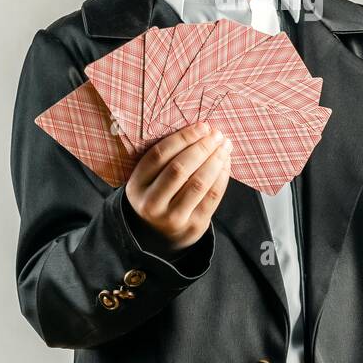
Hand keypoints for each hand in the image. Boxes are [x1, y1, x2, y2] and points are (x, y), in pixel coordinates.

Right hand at [125, 121, 232, 255]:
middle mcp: (152, 203)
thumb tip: (200, 130)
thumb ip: (165, 159)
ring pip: (198, 183)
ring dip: (215, 160)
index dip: (183, 138)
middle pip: (179, 168)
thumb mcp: (149, 180)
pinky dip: (222, 176)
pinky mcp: (194, 226)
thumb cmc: (158, 195)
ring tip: (224, 146)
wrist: (160, 235)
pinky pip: (212, 196)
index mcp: (136, 186)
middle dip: (202, 147)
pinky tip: (225, 163)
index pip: (159, 155)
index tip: (201, 126)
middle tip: (216, 135)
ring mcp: (173, 218)